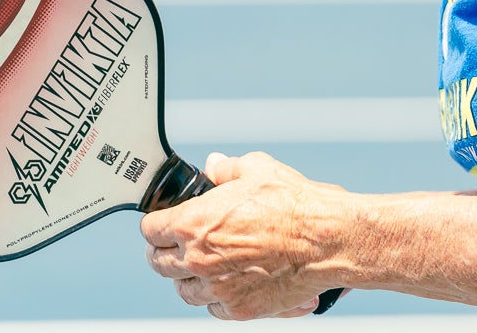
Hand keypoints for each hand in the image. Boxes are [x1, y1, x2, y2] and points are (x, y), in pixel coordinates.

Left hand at [142, 152, 344, 319]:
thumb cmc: (294, 204)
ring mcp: (218, 288)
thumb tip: (213, 166)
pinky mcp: (240, 309)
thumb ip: (225, 170)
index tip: (162, 222)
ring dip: (186, 278)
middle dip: (162, 252)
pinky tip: (223, 284)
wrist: (326, 240)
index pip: (151, 230)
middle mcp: (198, 259)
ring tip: (196, 268)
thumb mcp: (256, 170)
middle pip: (159, 263)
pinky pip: (213, 309)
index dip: (155, 223)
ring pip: (183, 291)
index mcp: (193, 223)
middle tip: (171, 246)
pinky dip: (214, 299)